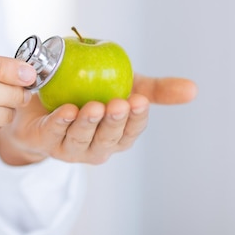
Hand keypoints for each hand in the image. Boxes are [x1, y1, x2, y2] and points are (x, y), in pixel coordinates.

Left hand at [0, 74, 197, 165]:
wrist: (41, 99)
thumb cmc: (89, 94)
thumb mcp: (124, 86)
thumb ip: (155, 90)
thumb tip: (193, 89)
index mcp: (118, 136)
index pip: (132, 131)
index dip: (136, 118)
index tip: (140, 101)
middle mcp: (97, 147)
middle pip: (108, 138)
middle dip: (115, 122)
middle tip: (119, 103)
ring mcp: (70, 148)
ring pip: (81, 138)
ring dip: (88, 123)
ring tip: (94, 106)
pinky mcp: (45, 141)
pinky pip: (54, 132)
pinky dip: (60, 123)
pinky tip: (66, 110)